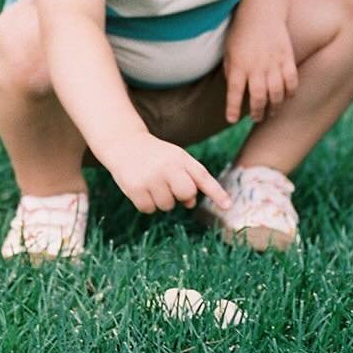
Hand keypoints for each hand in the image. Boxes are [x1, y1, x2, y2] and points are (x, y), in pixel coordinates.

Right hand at [101, 131, 231, 215]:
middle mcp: (167, 166)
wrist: (124, 143)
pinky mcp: (135, 188)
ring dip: (161, 200)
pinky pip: (149, 209)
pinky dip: (146, 204)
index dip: (216, 192)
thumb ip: (189, 179)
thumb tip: (191, 204)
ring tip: (151, 183)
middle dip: (180, 196)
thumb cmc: (156, 156)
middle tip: (168, 185)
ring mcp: (150, 177)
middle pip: (186, 195)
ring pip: (167, 206)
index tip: (228, 206)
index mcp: (181, 158)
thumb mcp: (175, 160)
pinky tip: (141, 189)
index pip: (202, 177)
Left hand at [224, 2, 297, 124]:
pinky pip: (292, 81)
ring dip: (274, 106)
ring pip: (276, 93)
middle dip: (257, 112)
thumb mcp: (228, 51)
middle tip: (256, 117)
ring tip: (271, 112)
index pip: (234, 92)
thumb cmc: (241, 31)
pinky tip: (286, 97)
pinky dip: (290, 93)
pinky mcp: (287, 58)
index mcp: (238, 65)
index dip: (232, 108)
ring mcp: (273, 62)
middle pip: (258, 97)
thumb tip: (236, 91)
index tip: (232, 119)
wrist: (261, 10)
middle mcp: (256, 66)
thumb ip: (231, 71)